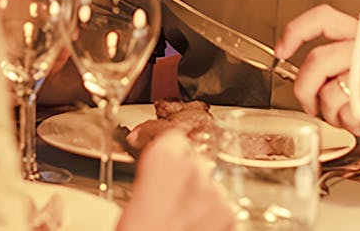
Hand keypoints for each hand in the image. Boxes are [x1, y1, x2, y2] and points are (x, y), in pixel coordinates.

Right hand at [117, 131, 232, 230]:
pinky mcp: (230, 216)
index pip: (172, 137)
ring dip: (197, 199)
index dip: (165, 149)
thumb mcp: (128, 203)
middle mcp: (195, 169)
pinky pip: (221, 207)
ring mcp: (216, 193)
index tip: (159, 156)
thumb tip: (150, 176)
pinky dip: (211, 217)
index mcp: (165, 159)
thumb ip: (149, 177)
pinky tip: (192, 230)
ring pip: (209, 186)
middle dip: (182, 178)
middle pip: (193, 162)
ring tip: (177, 222)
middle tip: (165, 203)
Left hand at [274, 4, 359, 131]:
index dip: (296, 30)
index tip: (283, 49)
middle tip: (309, 101)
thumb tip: (302, 75)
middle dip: (303, 88)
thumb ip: (339, 58)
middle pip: (317, 61)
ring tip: (345, 113)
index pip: (324, 18)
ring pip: (330, 93)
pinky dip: (348, 124)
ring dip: (329, 113)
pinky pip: (348, 114)